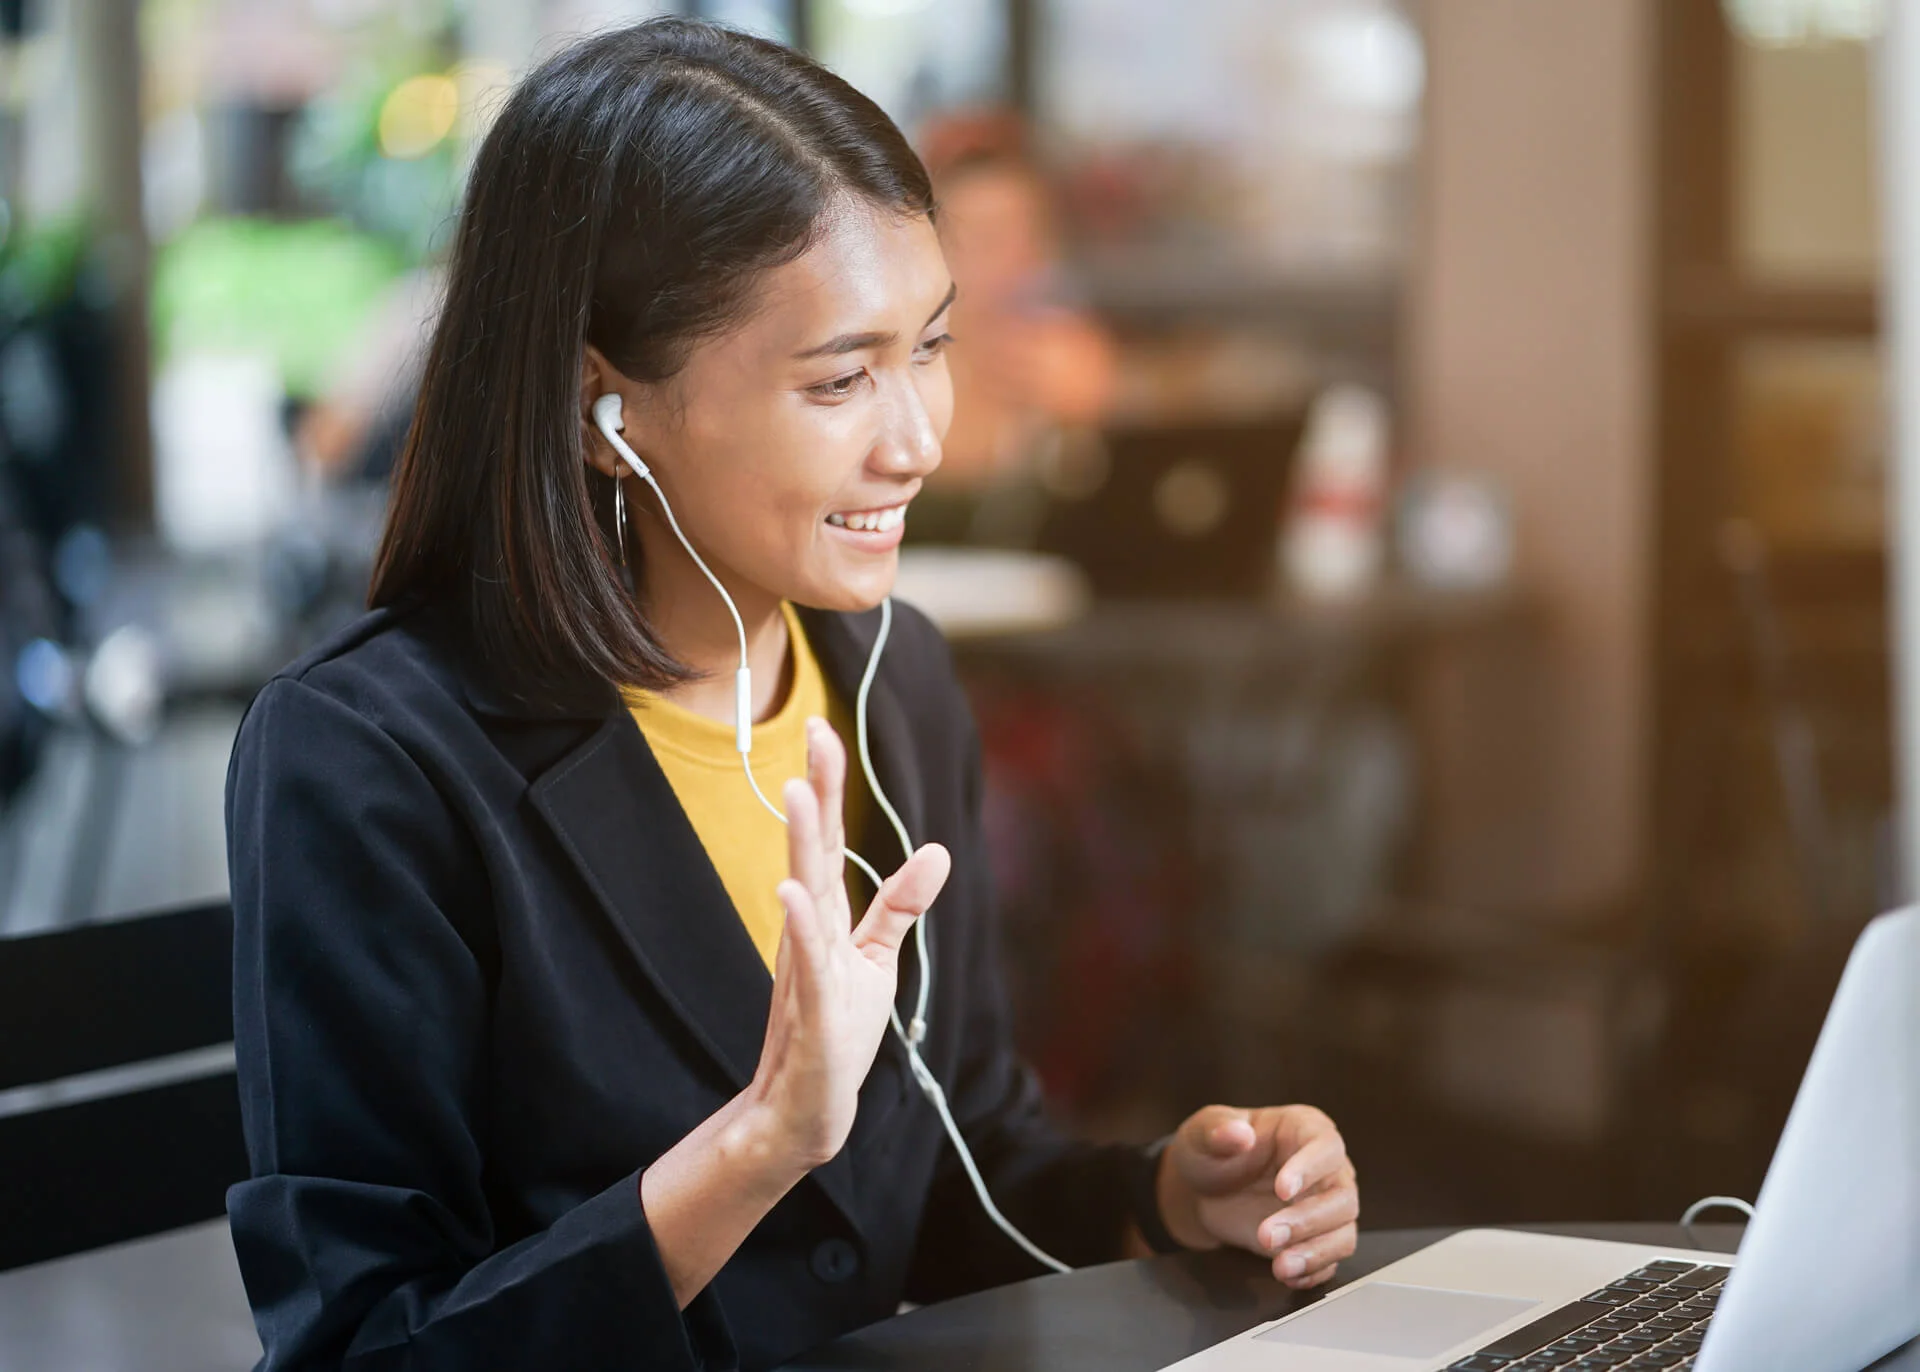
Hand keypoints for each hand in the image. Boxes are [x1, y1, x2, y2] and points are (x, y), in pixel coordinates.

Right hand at [749, 717, 950, 1168]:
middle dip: (814, 793)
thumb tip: (939, 851)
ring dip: (801, 845)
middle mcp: (809, 930)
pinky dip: (801, 927)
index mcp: (825, 915)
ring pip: (804, 894)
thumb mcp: (877, 959)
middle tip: (811, 734)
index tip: (822, 729)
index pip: (826, 841)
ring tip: (796, 794)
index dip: (827, 786)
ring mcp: (806, 965)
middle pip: (812, 850)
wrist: (807, 1107)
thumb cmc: (837, 1031)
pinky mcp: (811, 1008)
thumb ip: (901, 905)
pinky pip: (807, 960)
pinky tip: (789, 893)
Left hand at [1156, 1104, 1358, 1289]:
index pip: (1326, 1145)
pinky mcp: (1316, 1238)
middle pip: (1342, 1196)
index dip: (1310, 1168)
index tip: (1282, 1189)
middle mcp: (1325, 1168)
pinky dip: (1313, 1271)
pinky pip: (1331, 1259)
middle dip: (1307, 1220)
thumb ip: (1218, 1130)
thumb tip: (1238, 1133)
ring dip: (1315, 1252)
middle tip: (1267, 1235)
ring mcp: (1324, 1205)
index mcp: (1304, 1129)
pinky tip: (1288, 1275)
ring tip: (1280, 1266)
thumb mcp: (1203, 1133)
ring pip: (1344, 1232)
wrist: (1203, 1191)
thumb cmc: (1211, 1152)